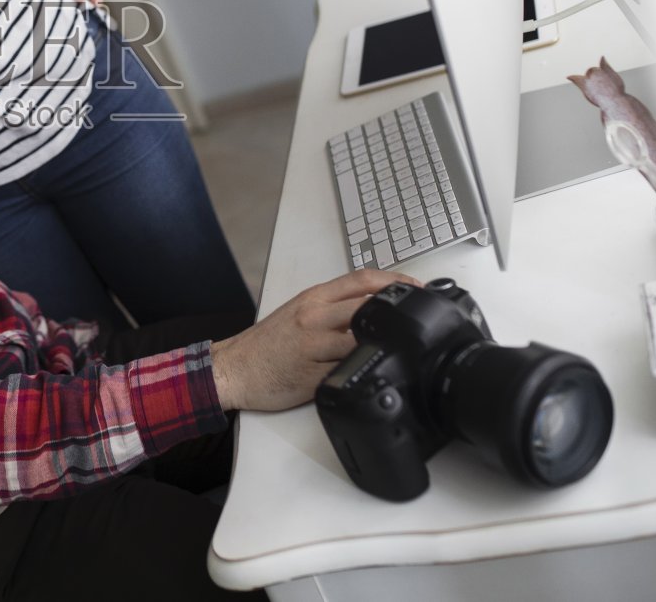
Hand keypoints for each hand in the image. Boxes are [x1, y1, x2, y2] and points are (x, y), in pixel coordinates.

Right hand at [210, 269, 420, 412]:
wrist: (234, 367)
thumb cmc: (267, 342)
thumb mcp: (299, 312)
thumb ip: (333, 308)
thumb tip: (374, 308)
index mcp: (313, 299)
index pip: (360, 280)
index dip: (394, 281)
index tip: (416, 287)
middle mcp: (313, 317)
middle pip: (366, 306)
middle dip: (398, 311)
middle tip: (421, 318)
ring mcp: (311, 346)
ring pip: (360, 338)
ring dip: (384, 342)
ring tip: (405, 346)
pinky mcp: (310, 375)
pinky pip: (345, 371)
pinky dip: (363, 370)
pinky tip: (377, 371)